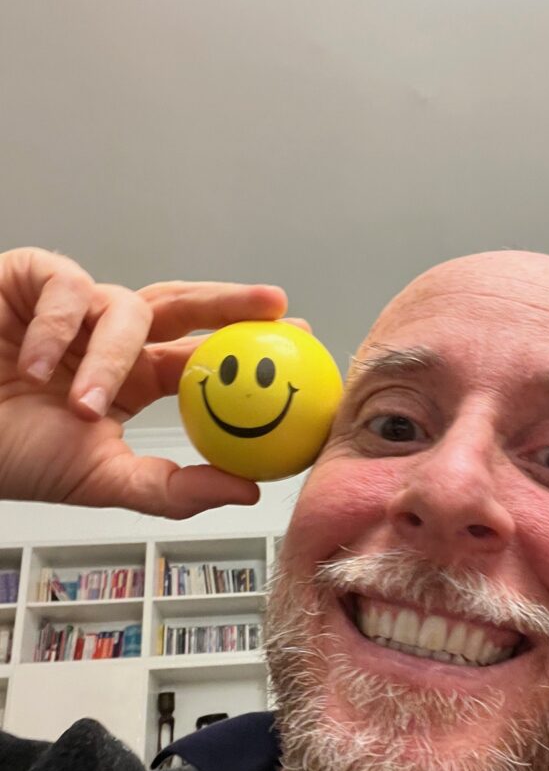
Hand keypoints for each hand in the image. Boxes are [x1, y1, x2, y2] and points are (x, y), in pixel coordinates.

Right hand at [0, 247, 295, 517]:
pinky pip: (64, 289)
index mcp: (132, 378)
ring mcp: (72, 307)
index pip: (199, 356)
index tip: (298, 345)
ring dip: (108, 356)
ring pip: (122, 306)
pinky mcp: (30, 280)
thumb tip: (251, 490)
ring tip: (80, 404)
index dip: (247, 348)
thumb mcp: (100, 479)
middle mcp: (110, 338)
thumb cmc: (11, 454)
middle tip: (273, 306)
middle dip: (227, 303)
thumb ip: (173, 488)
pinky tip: (38, 364)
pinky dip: (57, 328)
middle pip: (182, 307)